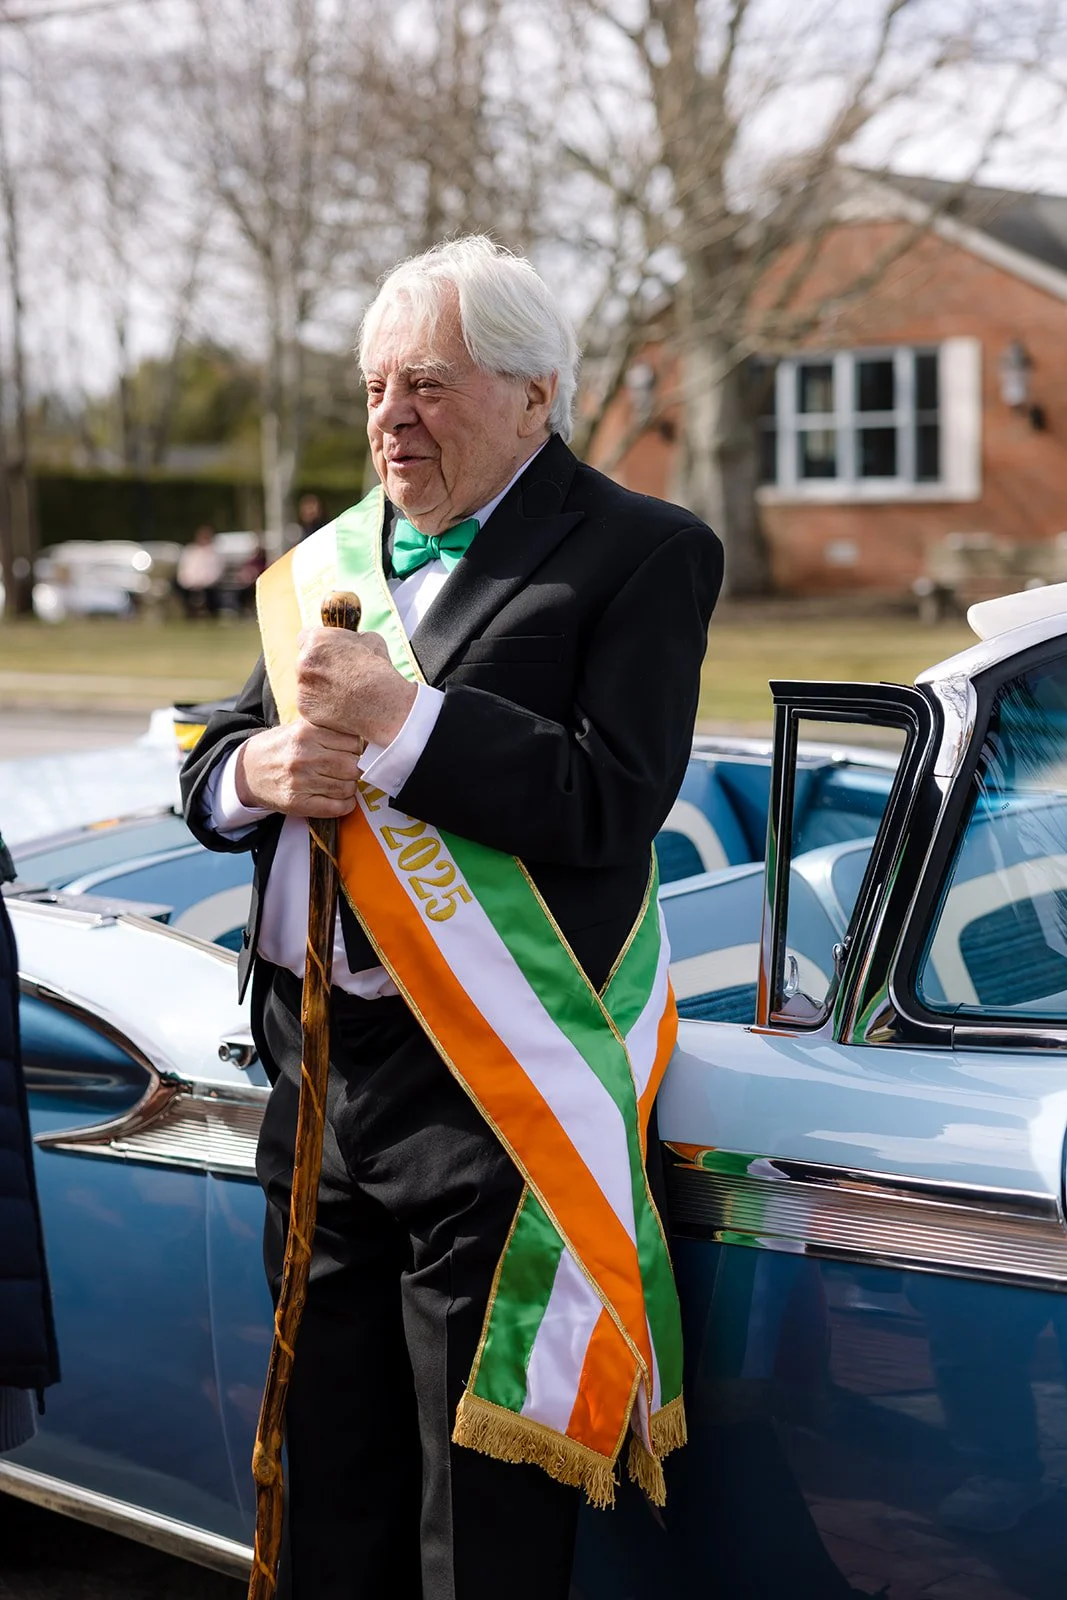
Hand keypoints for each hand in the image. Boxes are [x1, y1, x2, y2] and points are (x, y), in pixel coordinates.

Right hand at [235, 720, 363, 817]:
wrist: (247, 770)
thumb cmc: (280, 747)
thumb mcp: (300, 727)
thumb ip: (329, 729)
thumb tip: (365, 738)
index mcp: (306, 732)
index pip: (354, 742)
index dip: (357, 748)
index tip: (351, 751)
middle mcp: (304, 756)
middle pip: (353, 765)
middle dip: (355, 768)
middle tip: (347, 768)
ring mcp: (300, 781)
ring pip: (348, 787)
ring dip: (350, 786)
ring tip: (340, 781)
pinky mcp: (298, 803)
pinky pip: (337, 807)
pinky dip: (346, 805)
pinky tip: (341, 798)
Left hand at [295, 628, 416, 743]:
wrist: (381, 703)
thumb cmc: (378, 670)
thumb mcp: (370, 641)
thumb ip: (351, 640)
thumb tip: (350, 642)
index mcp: (316, 640)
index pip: (305, 637)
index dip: (318, 646)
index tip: (326, 653)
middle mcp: (303, 661)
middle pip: (305, 663)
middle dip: (319, 669)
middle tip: (340, 678)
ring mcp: (302, 686)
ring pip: (307, 685)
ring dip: (320, 688)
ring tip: (345, 695)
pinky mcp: (305, 707)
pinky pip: (310, 704)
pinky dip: (321, 706)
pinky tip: (340, 707)